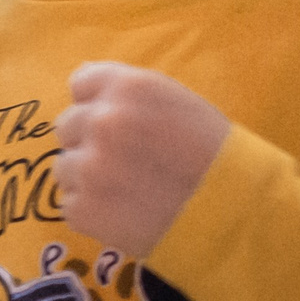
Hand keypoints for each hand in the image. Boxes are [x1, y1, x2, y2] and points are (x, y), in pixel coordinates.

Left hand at [54, 62, 231, 257]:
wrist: (234, 216)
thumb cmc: (213, 155)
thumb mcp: (177, 102)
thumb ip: (128, 92)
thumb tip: (84, 84)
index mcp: (127, 88)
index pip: (80, 84)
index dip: (96, 104)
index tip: (115, 124)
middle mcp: (102, 122)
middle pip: (67, 125)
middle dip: (89, 141)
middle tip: (125, 163)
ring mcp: (89, 168)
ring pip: (64, 166)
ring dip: (87, 178)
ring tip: (126, 192)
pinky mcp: (83, 209)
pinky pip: (70, 205)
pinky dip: (92, 212)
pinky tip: (124, 214)